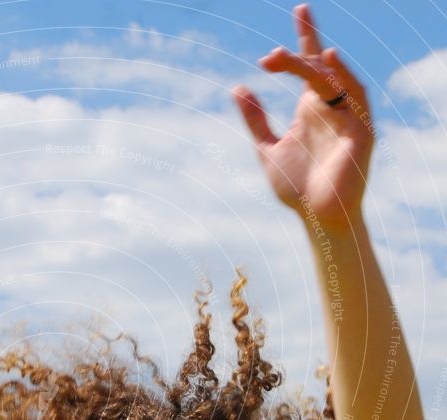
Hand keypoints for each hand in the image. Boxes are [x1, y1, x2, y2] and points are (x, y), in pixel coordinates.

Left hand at [233, 4, 372, 230]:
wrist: (317, 219)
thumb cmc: (296, 189)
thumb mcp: (267, 149)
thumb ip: (255, 120)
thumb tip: (238, 88)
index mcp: (311, 109)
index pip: (310, 66)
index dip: (306, 38)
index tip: (300, 9)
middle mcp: (331, 107)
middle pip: (318, 69)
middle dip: (295, 58)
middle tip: (268, 58)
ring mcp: (347, 117)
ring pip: (334, 79)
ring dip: (313, 66)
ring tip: (288, 58)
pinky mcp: (361, 129)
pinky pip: (357, 96)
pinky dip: (344, 77)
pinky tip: (328, 63)